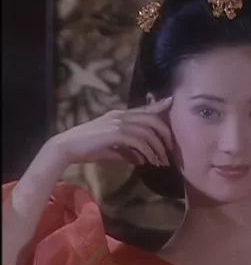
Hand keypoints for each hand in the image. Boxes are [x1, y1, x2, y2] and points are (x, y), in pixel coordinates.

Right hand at [48, 97, 173, 167]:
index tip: (171, 102)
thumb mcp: (111, 147)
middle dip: (165, 135)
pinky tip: (148, 162)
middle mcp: (120, 115)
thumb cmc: (86, 148)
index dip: (159, 105)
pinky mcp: (114, 133)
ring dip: (157, 148)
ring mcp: (117, 123)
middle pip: (151, 119)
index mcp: (119, 115)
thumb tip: (142, 159)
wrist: (65, 148)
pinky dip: (146, 152)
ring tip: (161, 162)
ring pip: (147, 131)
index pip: (144, 108)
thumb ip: (127, 150)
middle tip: (170, 151)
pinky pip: (138, 141)